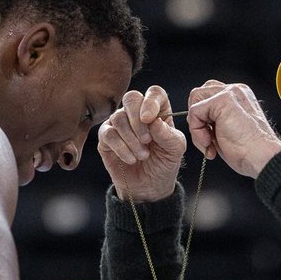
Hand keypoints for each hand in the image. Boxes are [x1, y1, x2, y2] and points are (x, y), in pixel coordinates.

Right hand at [97, 86, 188, 201]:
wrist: (149, 186)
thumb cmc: (163, 163)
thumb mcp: (174, 150)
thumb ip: (167, 134)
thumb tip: (154, 121)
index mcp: (158, 110)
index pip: (154, 93)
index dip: (151, 102)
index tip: (150, 119)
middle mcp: (137, 113)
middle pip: (131, 99)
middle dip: (138, 120)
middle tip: (147, 141)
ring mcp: (119, 123)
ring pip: (119, 117)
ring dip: (132, 139)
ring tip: (143, 155)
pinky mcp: (106, 138)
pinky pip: (108, 134)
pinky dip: (121, 147)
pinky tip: (130, 159)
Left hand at [187, 81, 280, 177]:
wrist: (261, 157)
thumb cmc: (248, 151)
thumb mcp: (226, 131)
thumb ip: (213, 121)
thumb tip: (196, 120)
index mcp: (238, 97)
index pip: (208, 96)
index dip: (202, 118)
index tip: (210, 139)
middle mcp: (234, 91)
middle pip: (199, 94)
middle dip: (196, 119)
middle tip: (207, 140)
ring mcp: (229, 93)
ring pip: (195, 101)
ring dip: (196, 126)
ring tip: (209, 143)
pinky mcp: (223, 100)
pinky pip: (195, 112)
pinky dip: (197, 131)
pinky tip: (210, 143)